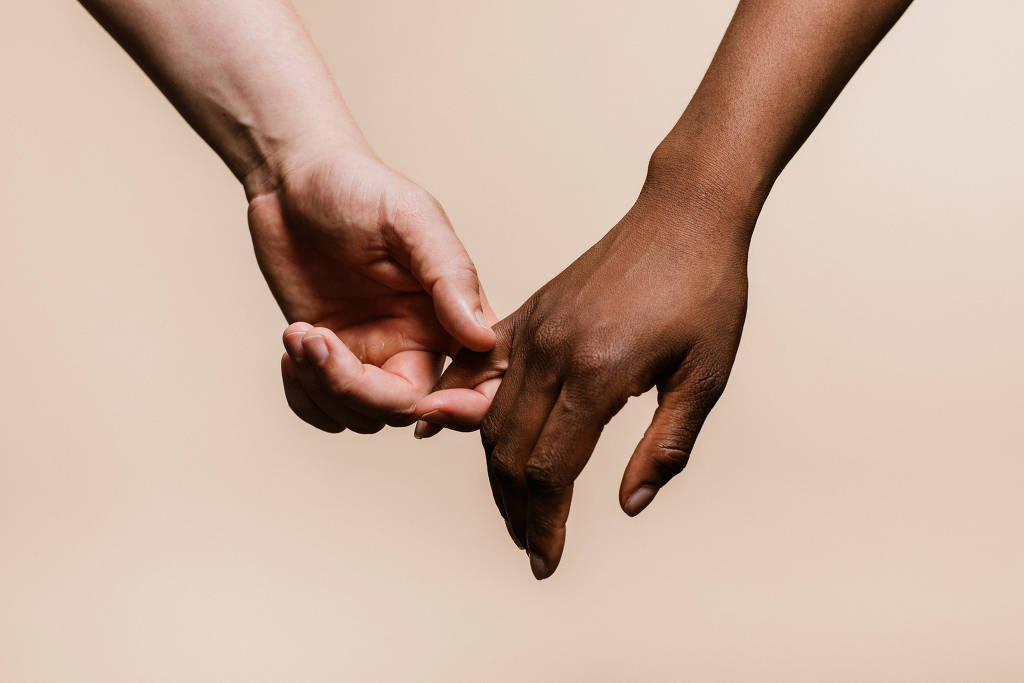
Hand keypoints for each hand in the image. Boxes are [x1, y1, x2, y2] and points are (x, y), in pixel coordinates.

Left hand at [248, 146, 495, 432]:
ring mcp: (370, 354)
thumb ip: (450, 274)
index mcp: (451, 314)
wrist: (292, 179)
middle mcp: (416, 342)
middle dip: (356, 390)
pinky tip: (293, 347)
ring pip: (361, 416)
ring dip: (321, 387)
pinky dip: (304, 396)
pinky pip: (325, 410)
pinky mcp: (328, 357)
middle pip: (407, 410)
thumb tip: (482, 337)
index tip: (427, 408)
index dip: (464, 411)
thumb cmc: (358, 186)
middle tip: (317, 341)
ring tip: (299, 333)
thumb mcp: (410, 218)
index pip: (480, 383)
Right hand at [414, 172, 756, 577]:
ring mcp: (534, 330)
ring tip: (516, 511)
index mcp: (599, 373)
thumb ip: (665, 445)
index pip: (551, 470)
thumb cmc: (707, 292)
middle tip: (533, 548)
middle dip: (518, 510)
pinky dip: (460, 404)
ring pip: (492, 417)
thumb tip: (630, 506)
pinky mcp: (529, 313)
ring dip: (498, 472)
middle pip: (510, 452)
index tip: (547, 562)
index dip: (545, 524)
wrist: (684, 215)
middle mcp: (553, 353)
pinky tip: (441, 425)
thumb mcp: (706, 375)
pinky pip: (480, 368)